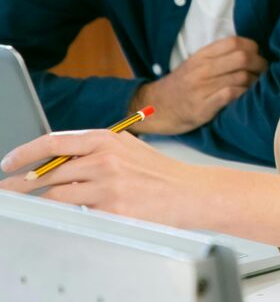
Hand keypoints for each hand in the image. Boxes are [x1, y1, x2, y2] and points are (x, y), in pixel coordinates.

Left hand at [0, 130, 198, 224]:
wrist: (187, 192)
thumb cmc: (157, 172)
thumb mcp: (126, 148)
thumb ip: (94, 149)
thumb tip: (54, 158)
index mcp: (107, 139)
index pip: (54, 141)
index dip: (26, 152)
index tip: (8, 162)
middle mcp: (105, 159)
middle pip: (49, 171)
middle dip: (22, 183)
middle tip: (6, 190)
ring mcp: (107, 185)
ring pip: (58, 194)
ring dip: (46, 200)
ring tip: (38, 204)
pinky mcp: (111, 210)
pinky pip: (77, 213)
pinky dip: (74, 212)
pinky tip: (79, 210)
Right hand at [131, 36, 267, 134]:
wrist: (154, 107)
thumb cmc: (181, 85)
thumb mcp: (195, 64)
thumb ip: (218, 56)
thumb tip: (250, 51)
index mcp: (202, 56)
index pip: (234, 42)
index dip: (252, 47)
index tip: (257, 55)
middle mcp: (202, 69)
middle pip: (242, 58)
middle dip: (259, 64)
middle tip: (264, 71)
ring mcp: (202, 88)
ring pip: (240, 77)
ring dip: (255, 82)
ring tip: (258, 85)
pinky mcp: (203, 107)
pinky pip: (231, 95)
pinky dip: (243, 95)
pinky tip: (246, 97)